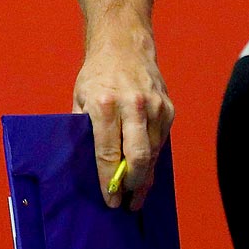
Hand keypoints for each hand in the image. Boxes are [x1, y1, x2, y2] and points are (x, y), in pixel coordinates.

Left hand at [73, 34, 173, 210]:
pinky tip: (146, 170)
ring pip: (154, 153)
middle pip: (138, 157)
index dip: (108, 181)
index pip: (107, 152)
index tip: (109, 200)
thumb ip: (83, 129)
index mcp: (104, 104)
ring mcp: (155, 107)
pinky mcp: (168, 108)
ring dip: (145, 176)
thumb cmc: (97, 75)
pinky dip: (154, 159)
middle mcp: (132, 105)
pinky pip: (162, 142)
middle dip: (132, 184)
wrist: (124, 46)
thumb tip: (87, 164)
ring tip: (136, 194)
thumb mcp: (80, 98)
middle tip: (127, 202)